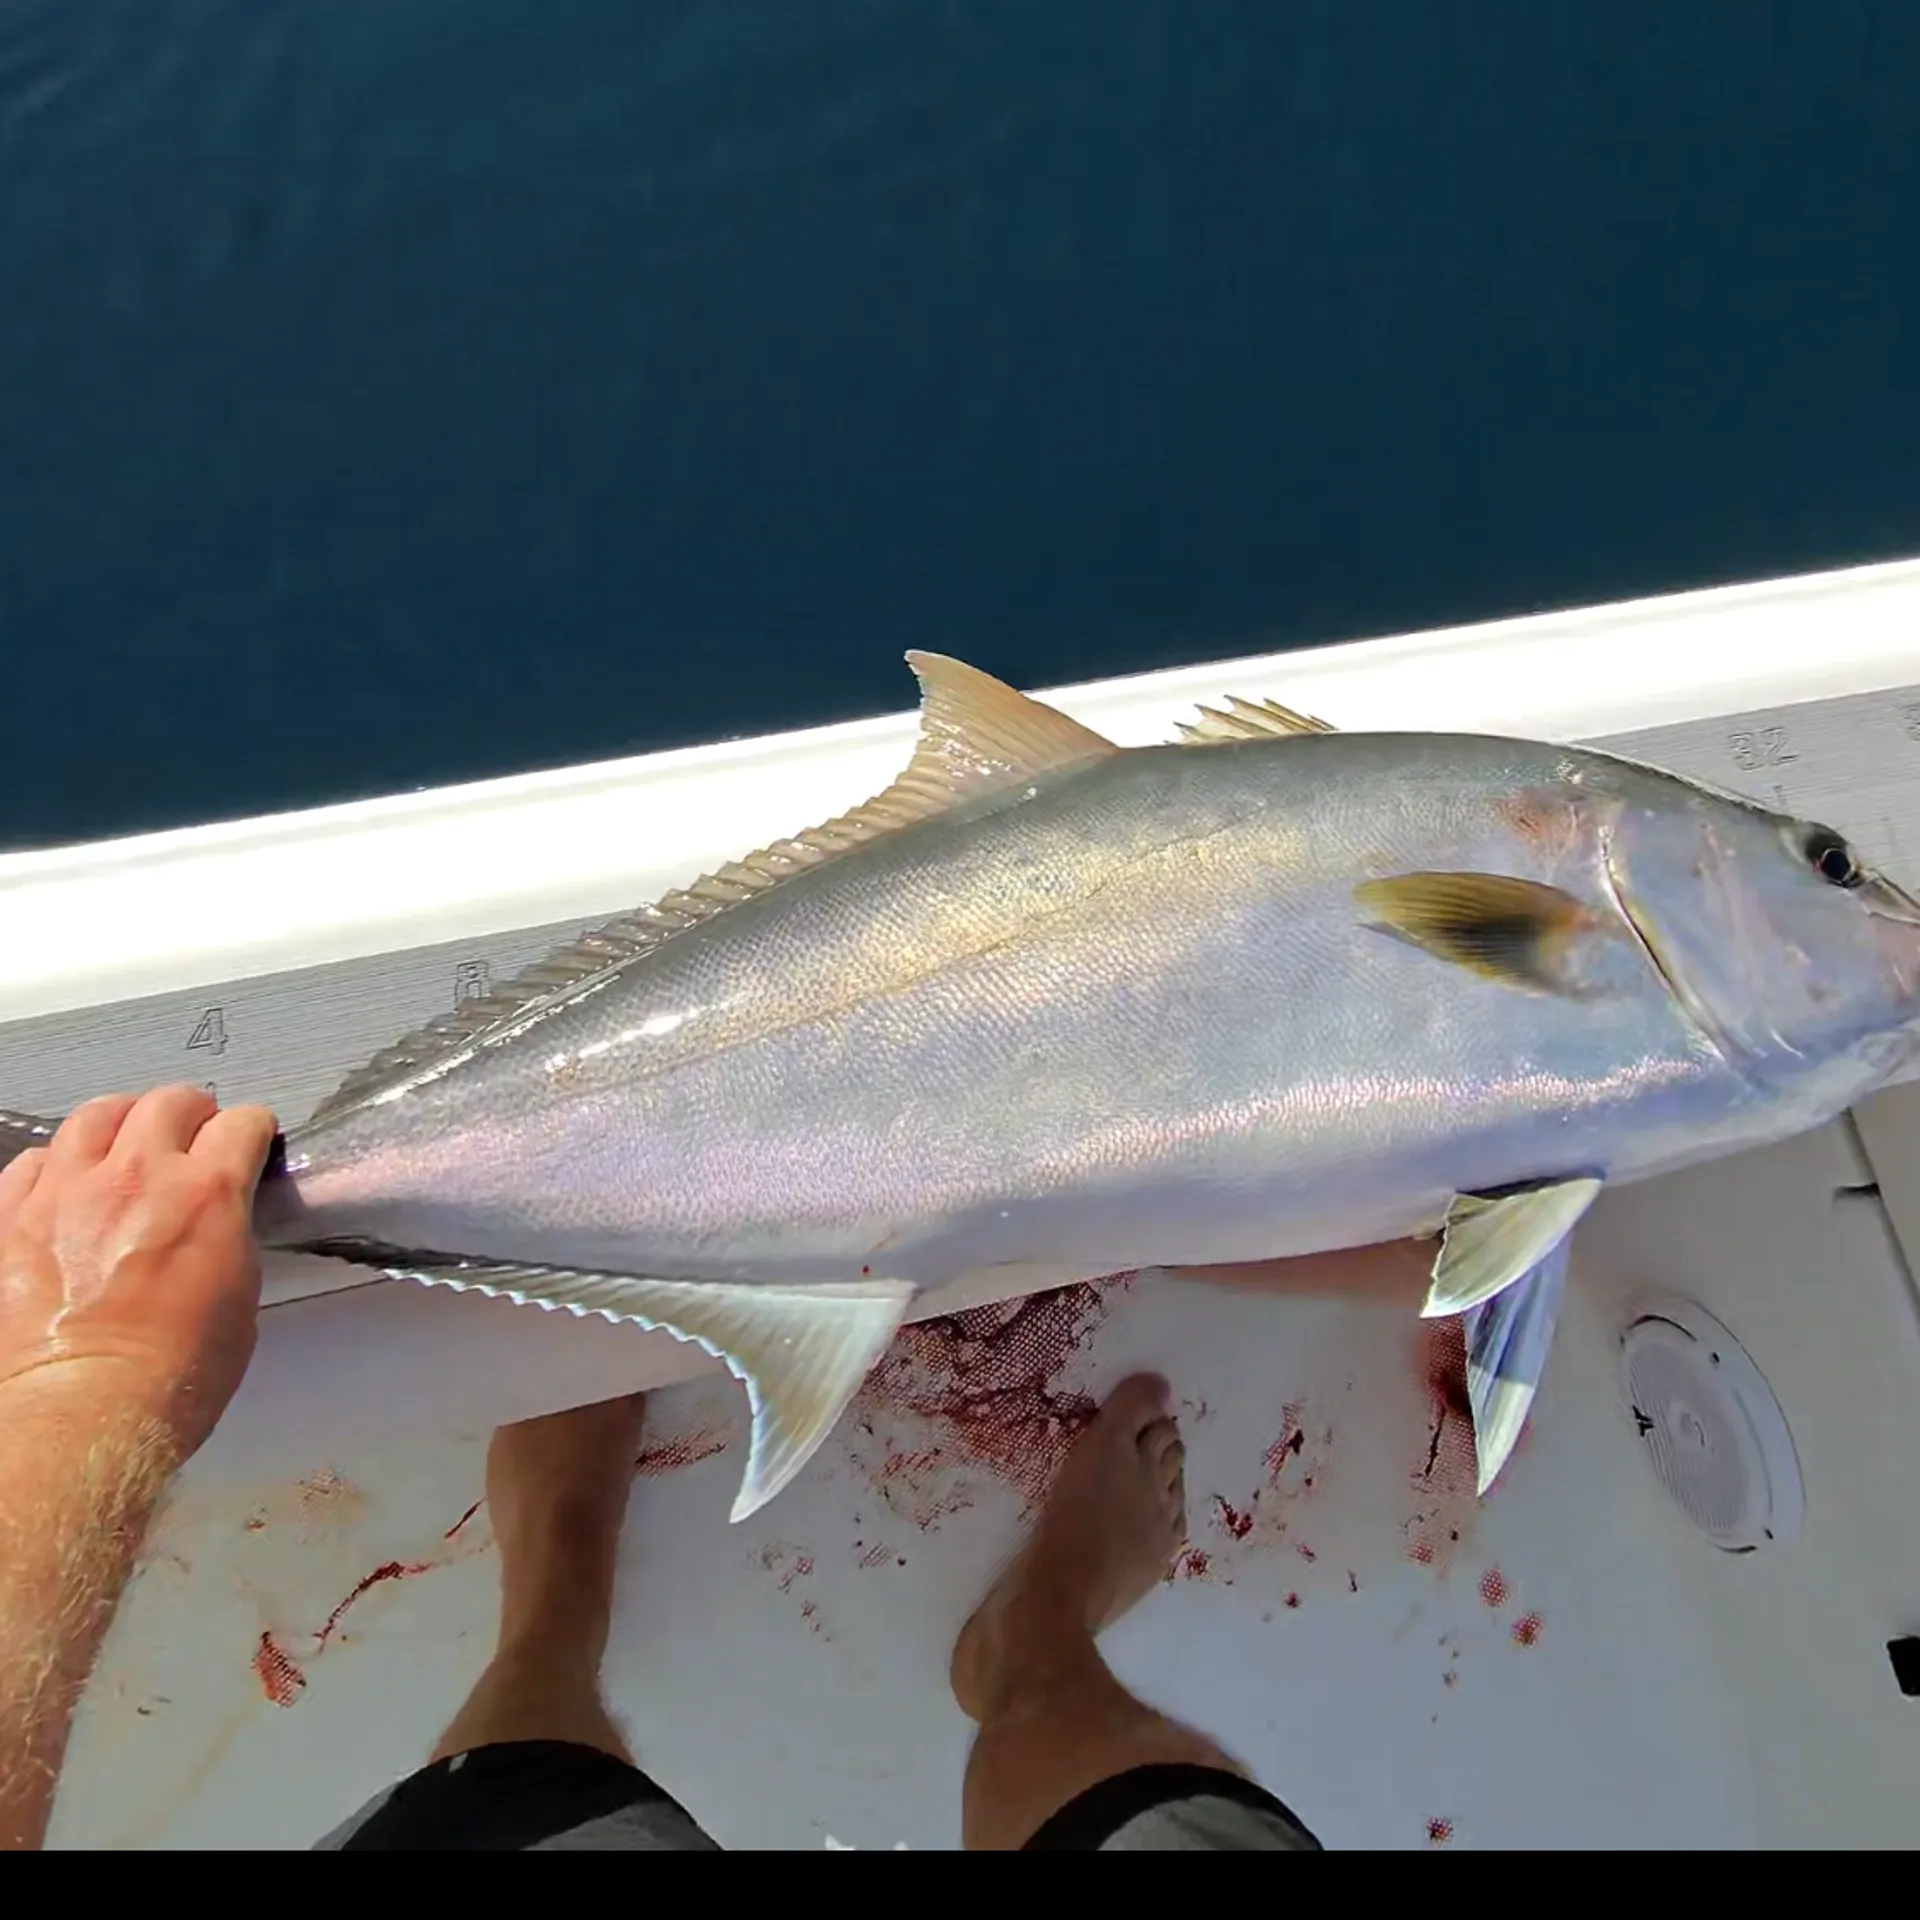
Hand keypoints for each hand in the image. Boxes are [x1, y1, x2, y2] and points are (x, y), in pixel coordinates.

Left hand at [0, 1087, 277, 1459]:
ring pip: (96, 1115)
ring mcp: (65, 1191)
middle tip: (194, 1137)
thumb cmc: (172, 1376)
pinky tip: (67, 1186)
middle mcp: (137, 1176)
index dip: (252, 1132)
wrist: (86, 1412)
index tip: (250, 1144)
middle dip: (192, 1114)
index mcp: (207, 1194)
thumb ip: (229, 1238)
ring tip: (127, 1145)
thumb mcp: (240, 1299)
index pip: (241, 1123)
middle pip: (169, 1101)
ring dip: (123, 1123)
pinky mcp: (11, 1217)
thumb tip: (220, 1224)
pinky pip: (32, 1161)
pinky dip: (56, 1164)